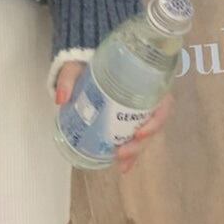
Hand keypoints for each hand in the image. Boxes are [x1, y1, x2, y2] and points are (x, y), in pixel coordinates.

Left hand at [54, 60, 174, 173]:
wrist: (80, 59)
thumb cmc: (84, 59)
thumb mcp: (74, 66)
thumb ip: (67, 79)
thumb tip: (61, 98)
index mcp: (141, 78)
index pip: (162, 100)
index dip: (157, 119)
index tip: (140, 132)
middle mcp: (145, 95)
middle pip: (154, 123)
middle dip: (141, 142)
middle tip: (122, 152)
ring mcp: (136, 107)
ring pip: (145, 132)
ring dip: (136, 150)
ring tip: (121, 163)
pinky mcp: (127, 117)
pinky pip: (134, 135)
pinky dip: (131, 152)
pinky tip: (122, 165)